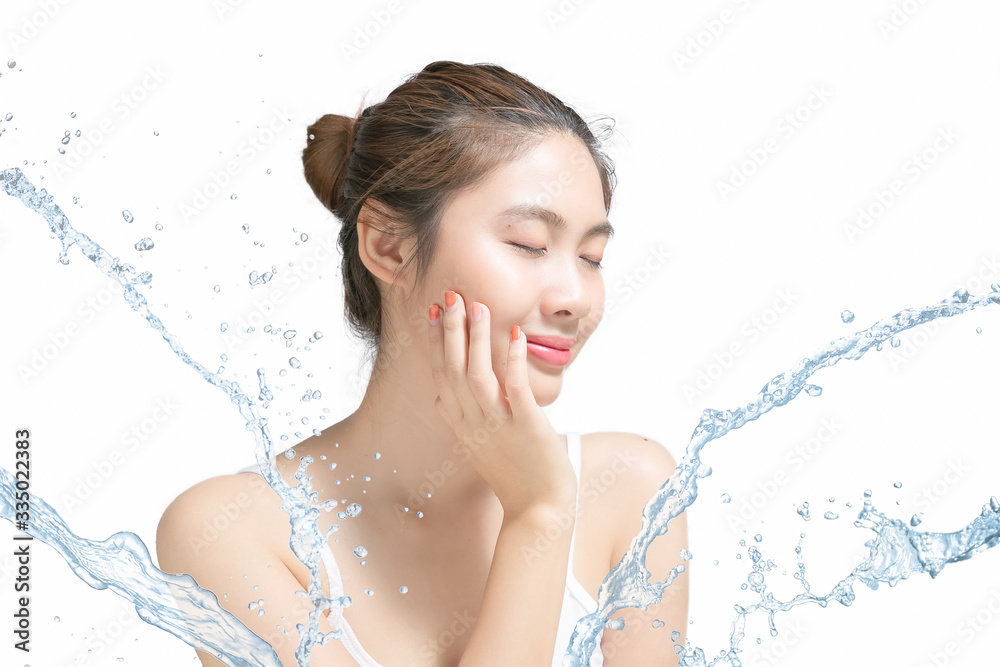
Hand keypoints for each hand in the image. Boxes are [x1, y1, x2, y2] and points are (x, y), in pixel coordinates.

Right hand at [428, 289, 576, 516]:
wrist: (537, 510)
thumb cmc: (513, 473)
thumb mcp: (478, 442)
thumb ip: (463, 415)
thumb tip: (443, 395)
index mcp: (459, 423)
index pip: (440, 373)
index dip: (437, 341)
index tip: (434, 312)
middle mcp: (472, 422)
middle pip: (453, 368)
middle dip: (451, 330)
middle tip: (450, 296)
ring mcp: (497, 425)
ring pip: (477, 375)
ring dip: (476, 338)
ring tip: (479, 305)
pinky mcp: (526, 427)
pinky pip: (515, 388)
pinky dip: (512, 360)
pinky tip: (515, 336)